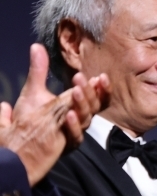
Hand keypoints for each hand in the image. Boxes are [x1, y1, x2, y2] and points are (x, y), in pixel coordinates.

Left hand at [0, 44, 109, 185]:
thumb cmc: (27, 121)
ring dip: (82, 104)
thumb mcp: (33, 92)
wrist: (16, 149)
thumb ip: (39, 70)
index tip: (101, 76)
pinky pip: (74, 136)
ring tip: (76, 91)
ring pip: (86, 119)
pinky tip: (68, 115)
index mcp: (76, 108)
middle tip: (81, 79)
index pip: (96, 97)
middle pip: (93, 106)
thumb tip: (36, 46)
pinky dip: (72, 125)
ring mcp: (73, 134)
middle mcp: (78, 120)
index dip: (101, 88)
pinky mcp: (65, 146)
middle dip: (90, 92)